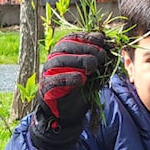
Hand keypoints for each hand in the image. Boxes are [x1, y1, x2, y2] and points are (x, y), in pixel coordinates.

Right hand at [32, 32, 111, 149]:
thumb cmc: (81, 89)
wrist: (68, 113)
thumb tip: (102, 37)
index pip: (72, 38)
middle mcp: (53, 60)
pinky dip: (69, 78)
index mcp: (64, 53)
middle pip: (65, 47)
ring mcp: (48, 73)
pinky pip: (55, 80)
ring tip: (93, 66)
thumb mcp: (93, 71)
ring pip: (59, 61)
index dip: (86, 38)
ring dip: (78, 61)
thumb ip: (96, 55)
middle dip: (86, 49)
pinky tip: (81, 79)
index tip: (101, 41)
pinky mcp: (46, 88)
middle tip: (101, 56)